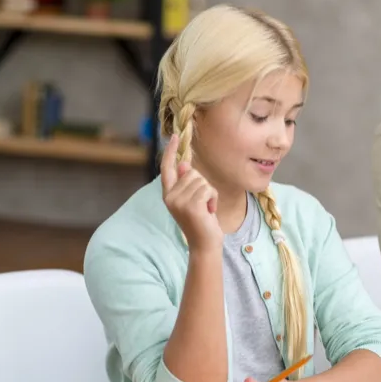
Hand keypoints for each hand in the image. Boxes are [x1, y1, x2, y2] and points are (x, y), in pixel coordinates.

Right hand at [160, 134, 222, 252]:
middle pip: (192, 173)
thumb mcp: (194, 200)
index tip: (175, 136)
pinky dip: (214, 199)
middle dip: (204, 186)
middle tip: (204, 204)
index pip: (167, 168)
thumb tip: (185, 164)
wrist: (205, 244)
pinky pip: (208, 189)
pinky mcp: (191, 205)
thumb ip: (187, 183)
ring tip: (206, 209)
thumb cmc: (201, 222)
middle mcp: (170, 197)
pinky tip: (210, 212)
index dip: (170, 152)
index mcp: (169, 194)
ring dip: (210, 194)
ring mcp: (179, 201)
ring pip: (202, 180)